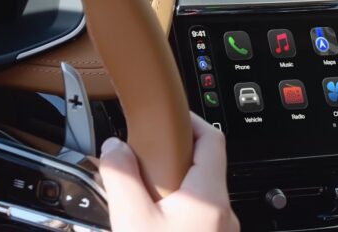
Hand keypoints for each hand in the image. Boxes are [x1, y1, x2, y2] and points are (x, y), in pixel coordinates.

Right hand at [100, 112, 238, 231]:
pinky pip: (192, 218)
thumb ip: (122, 179)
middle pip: (200, 167)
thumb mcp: (132, 221)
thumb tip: (114, 149)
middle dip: (168, 159)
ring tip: (138, 195)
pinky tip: (147, 222)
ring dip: (167, 189)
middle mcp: (222, 213)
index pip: (211, 138)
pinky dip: (170, 211)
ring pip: (194, 195)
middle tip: (141, 159)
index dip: (188, 120)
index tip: (166, 117)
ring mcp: (218, 231)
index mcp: (210, 197)